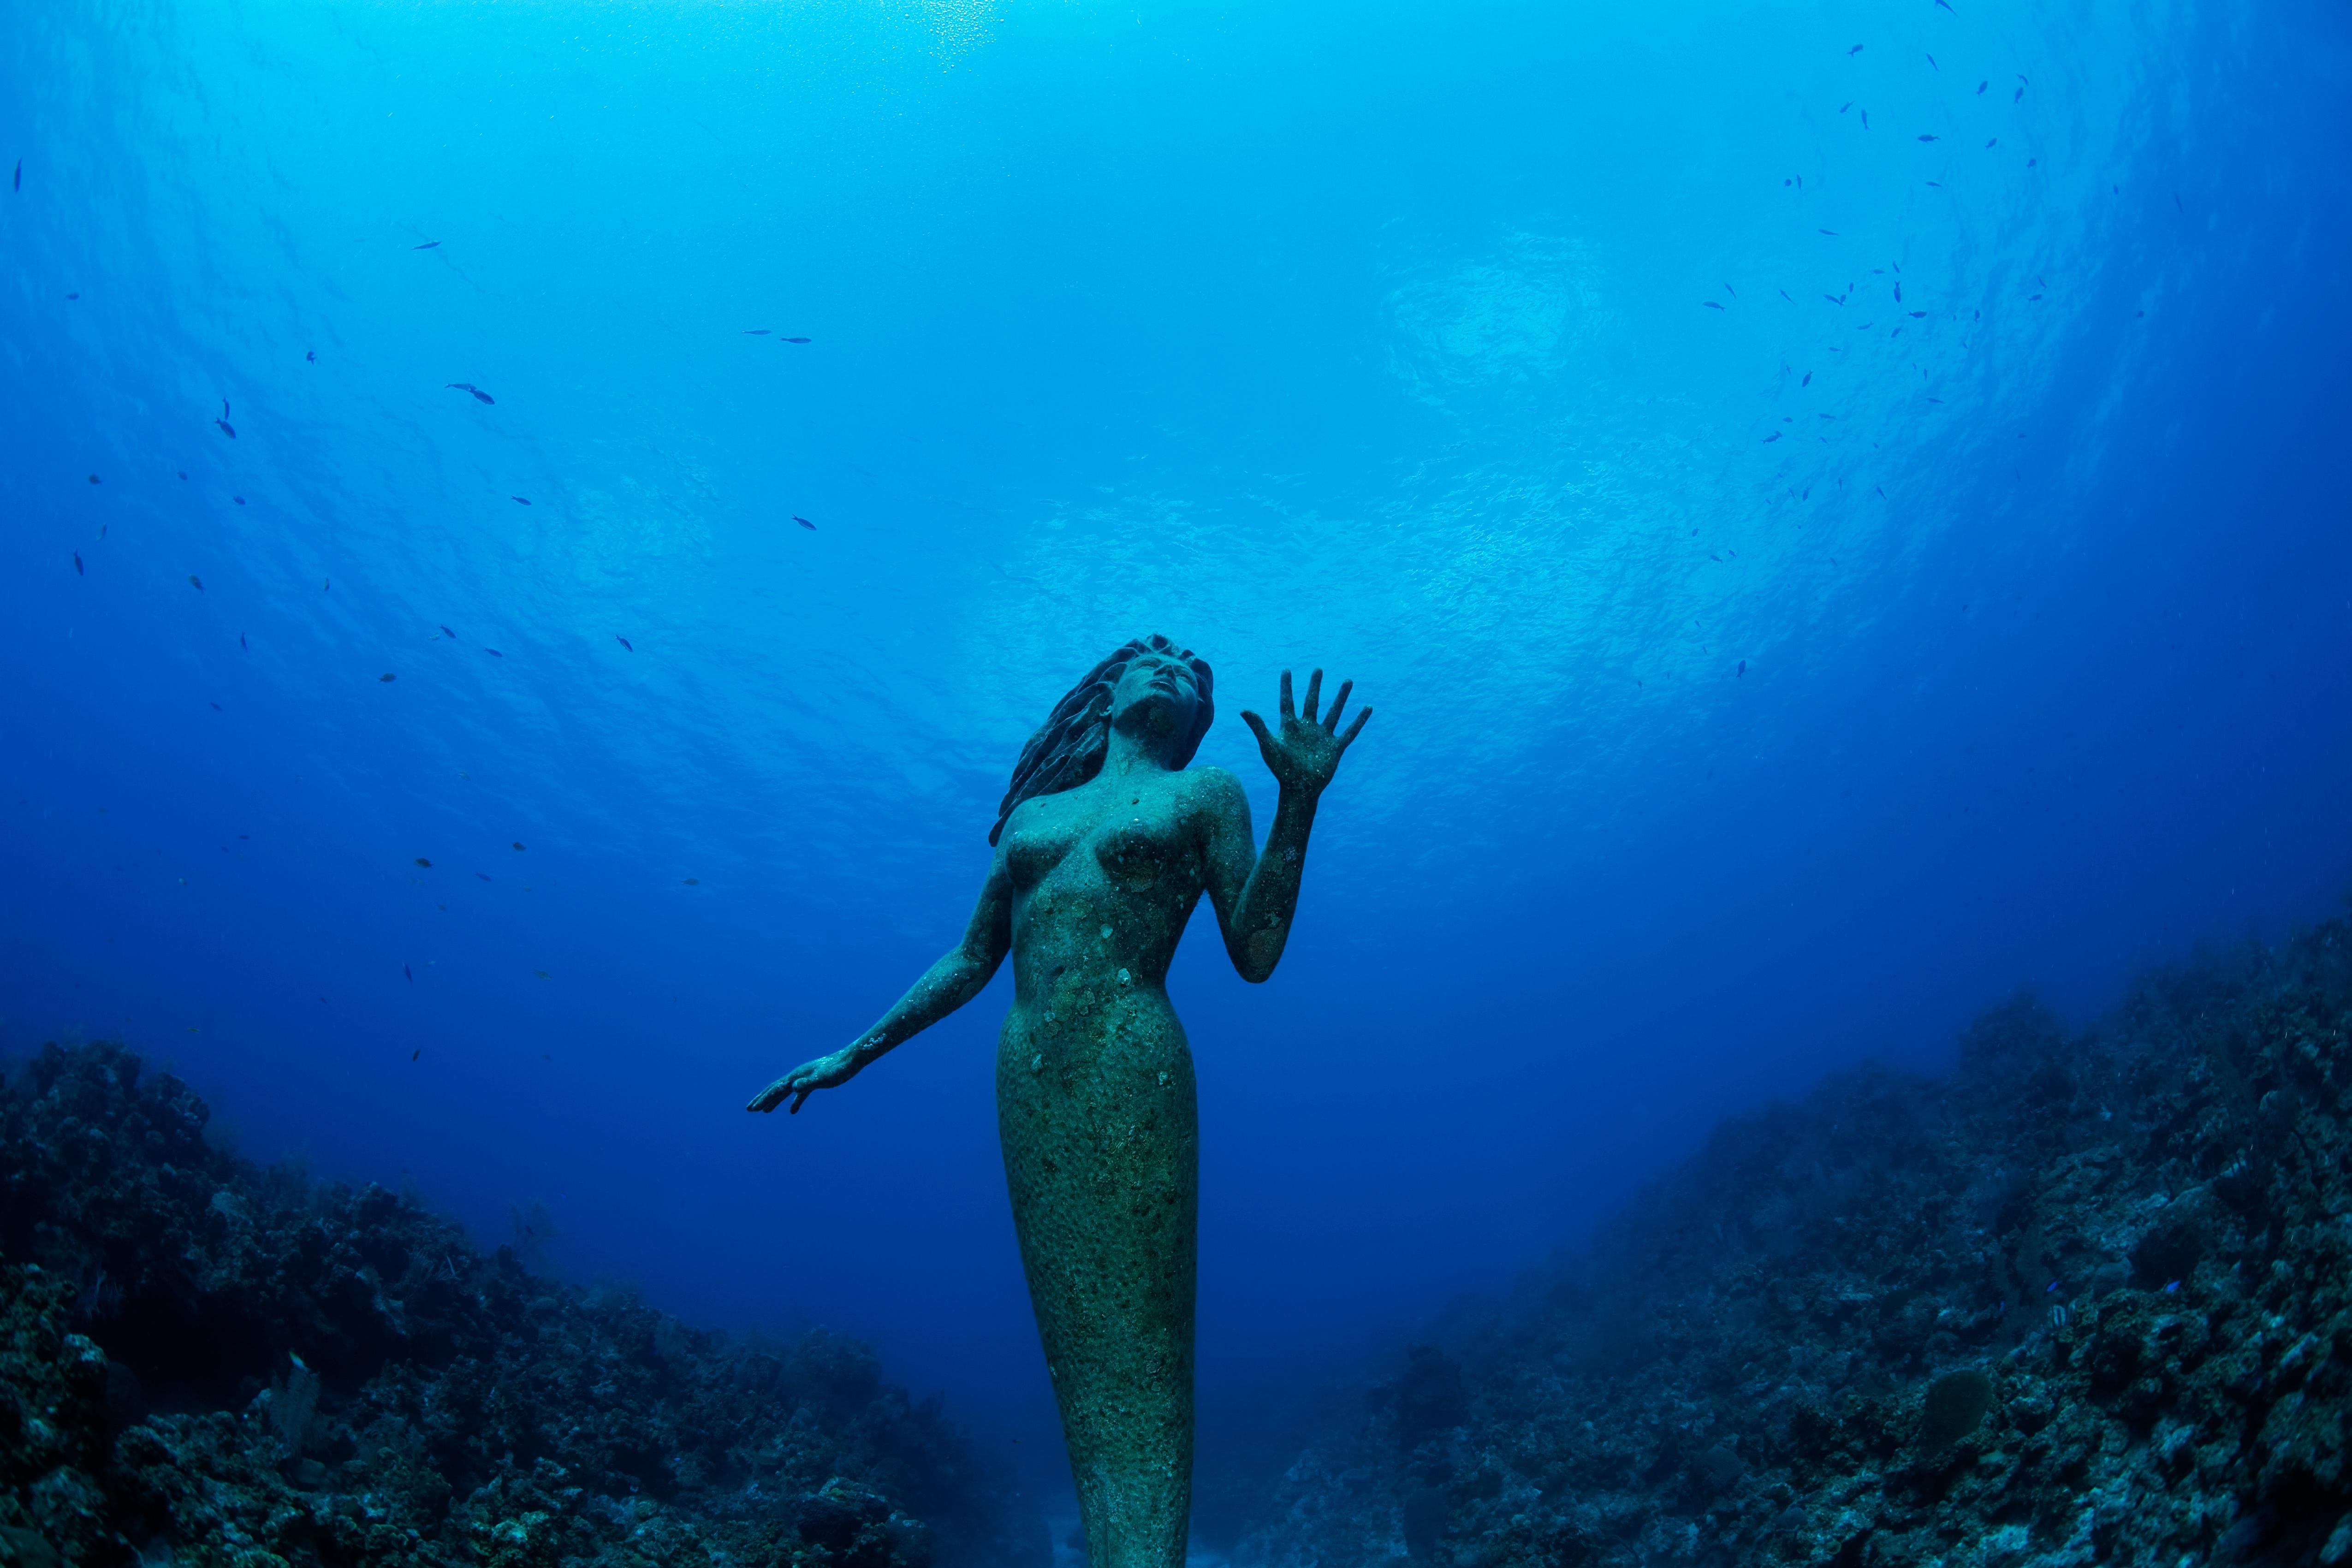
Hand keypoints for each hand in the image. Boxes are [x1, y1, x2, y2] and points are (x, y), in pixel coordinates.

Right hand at [746, 1048, 861, 1114]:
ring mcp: (805, 1078)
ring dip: (774, 1100)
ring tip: (764, 1111)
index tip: (752, 1109)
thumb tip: (792, 1087)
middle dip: (762, 1099)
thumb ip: (808, 1083)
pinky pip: (800, 1094)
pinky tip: (792, 1111)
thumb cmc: (839, 1069)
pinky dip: (794, 1102)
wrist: (852, 1059)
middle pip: (775, 1088)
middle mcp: (798, 1075)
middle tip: (749, 1109)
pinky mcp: (814, 1082)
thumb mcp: (823, 1078)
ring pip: (785, 1091)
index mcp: (797, 1075)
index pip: (776, 1089)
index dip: (763, 1099)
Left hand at [1240, 668, 1369, 796]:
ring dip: (1341, 697)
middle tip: (1318, 669)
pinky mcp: (1335, 747)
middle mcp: (1307, 728)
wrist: (1299, 789)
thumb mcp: (1269, 746)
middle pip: (1311, 702)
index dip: (1286, 686)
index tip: (1286, 670)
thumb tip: (1243, 709)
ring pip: (1333, 712)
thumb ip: (1258, 727)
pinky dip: (1359, 720)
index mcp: (1290, 727)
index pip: (1287, 701)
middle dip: (1315, 686)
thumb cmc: (1281, 770)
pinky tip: (1368, 707)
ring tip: (1348, 681)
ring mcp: (1322, 737)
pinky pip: (1350, 731)